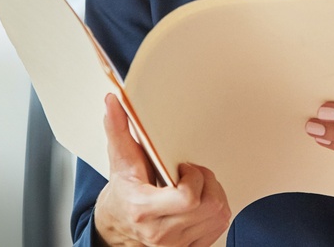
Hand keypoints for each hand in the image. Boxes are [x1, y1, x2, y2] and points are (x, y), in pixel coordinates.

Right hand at [94, 94, 230, 246]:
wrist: (116, 229)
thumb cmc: (122, 195)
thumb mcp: (119, 162)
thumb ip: (118, 130)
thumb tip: (114, 101)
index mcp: (144, 209)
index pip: (189, 198)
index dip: (194, 178)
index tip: (184, 168)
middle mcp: (161, 232)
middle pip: (210, 205)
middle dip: (208, 182)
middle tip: (192, 174)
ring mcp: (176, 244)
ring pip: (219, 215)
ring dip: (214, 194)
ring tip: (196, 187)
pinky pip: (220, 226)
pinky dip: (215, 210)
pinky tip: (199, 203)